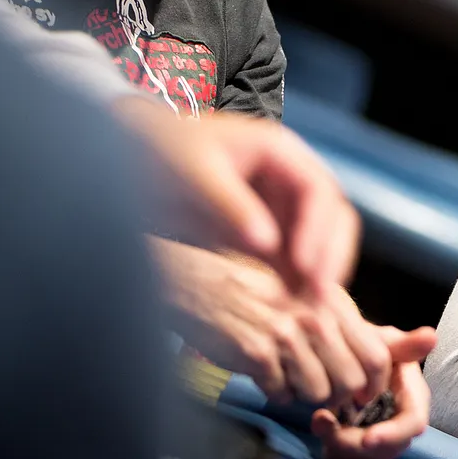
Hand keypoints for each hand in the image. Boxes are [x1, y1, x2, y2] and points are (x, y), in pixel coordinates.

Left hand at [115, 102, 358, 295]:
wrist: (124, 154)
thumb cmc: (158, 149)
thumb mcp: (193, 171)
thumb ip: (231, 204)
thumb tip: (267, 244)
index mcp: (280, 152)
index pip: (320, 191)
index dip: (319, 230)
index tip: (304, 266)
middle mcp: (289, 180)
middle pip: (333, 219)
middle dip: (330, 257)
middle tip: (318, 296)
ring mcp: (280, 208)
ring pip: (319, 243)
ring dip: (318, 274)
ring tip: (307, 309)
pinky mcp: (265, 234)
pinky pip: (293, 260)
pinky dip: (296, 283)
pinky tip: (288, 308)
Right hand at [154, 240, 390, 406]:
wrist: (198, 285)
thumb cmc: (255, 294)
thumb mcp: (309, 298)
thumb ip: (344, 327)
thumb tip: (378, 365)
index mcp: (334, 303)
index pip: (378, 356)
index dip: (373, 384)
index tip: (362, 394)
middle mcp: (317, 317)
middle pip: (352, 381)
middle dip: (337, 394)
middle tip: (317, 387)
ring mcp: (288, 335)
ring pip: (319, 393)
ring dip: (303, 394)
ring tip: (286, 374)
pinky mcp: (258, 353)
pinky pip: (281, 394)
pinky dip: (274, 392)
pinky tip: (264, 373)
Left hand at [312, 326, 436, 458]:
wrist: (340, 364)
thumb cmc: (364, 350)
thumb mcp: (381, 342)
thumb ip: (404, 344)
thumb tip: (431, 336)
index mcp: (414, 396)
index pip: (413, 423)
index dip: (393, 434)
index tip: (367, 439)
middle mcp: (403, 421)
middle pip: (389, 449)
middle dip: (357, 445)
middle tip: (328, 429)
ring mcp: (385, 439)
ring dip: (341, 446)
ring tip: (320, 421)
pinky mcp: (367, 452)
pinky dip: (334, 453)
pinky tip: (321, 427)